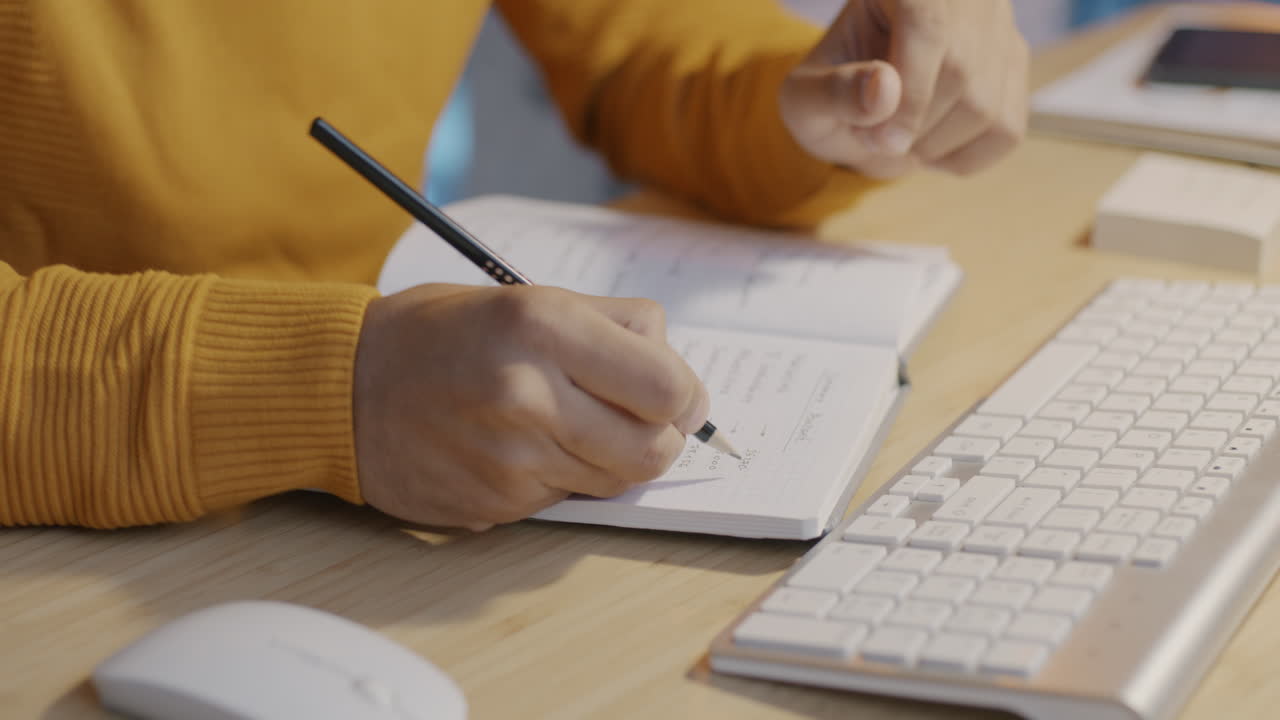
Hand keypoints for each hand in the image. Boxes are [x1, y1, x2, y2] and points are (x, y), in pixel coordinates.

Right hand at [352, 283, 709, 530]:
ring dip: (612, 458)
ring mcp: (510, 458)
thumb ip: (615, 327)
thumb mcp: (529, 297)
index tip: (678, 395)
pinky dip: (563, 477)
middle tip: (639, 418)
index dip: (686, 396)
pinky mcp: (495, 503)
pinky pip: (566, 499)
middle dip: (660, 436)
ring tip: (572, 424)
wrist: (345, 384)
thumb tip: (685, 382)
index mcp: (543, 326)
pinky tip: (524, 447)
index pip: (668, 388)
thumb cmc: (444, 333)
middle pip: (653, 448)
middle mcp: (528, 394)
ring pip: (617, 481)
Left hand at [779, 0, 1028, 177]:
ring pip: (988, 108)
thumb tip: (884, 91)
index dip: (910, 95)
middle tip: (872, 137)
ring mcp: (998, 28)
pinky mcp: (1014, 66)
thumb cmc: (832, 89)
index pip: (928, 28)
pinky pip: (1007, 131)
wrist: (861, 93)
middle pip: (962, 74)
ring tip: (896, 139)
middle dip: (912, 128)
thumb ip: (832, 91)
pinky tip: (929, 147)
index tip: (879, 141)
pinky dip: (964, 157)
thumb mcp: (804, 94)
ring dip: (933, 147)